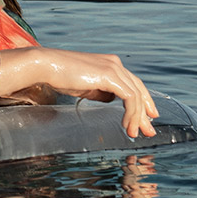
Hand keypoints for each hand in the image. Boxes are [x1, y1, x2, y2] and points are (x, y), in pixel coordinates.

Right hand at [0, 46, 158, 138]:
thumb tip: (111, 100)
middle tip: (149, 131)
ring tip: (136, 134)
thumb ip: (101, 92)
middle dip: (145, 113)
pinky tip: (127, 126)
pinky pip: (129, 97)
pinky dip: (131, 113)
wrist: (46, 66)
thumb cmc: (60, 77)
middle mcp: (115, 63)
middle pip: (138, 90)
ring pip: (135, 95)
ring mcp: (114, 67)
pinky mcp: (110, 75)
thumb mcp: (86, 86)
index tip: (146, 119)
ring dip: (137, 117)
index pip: (133, 84)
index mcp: (110, 64)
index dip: (142, 102)